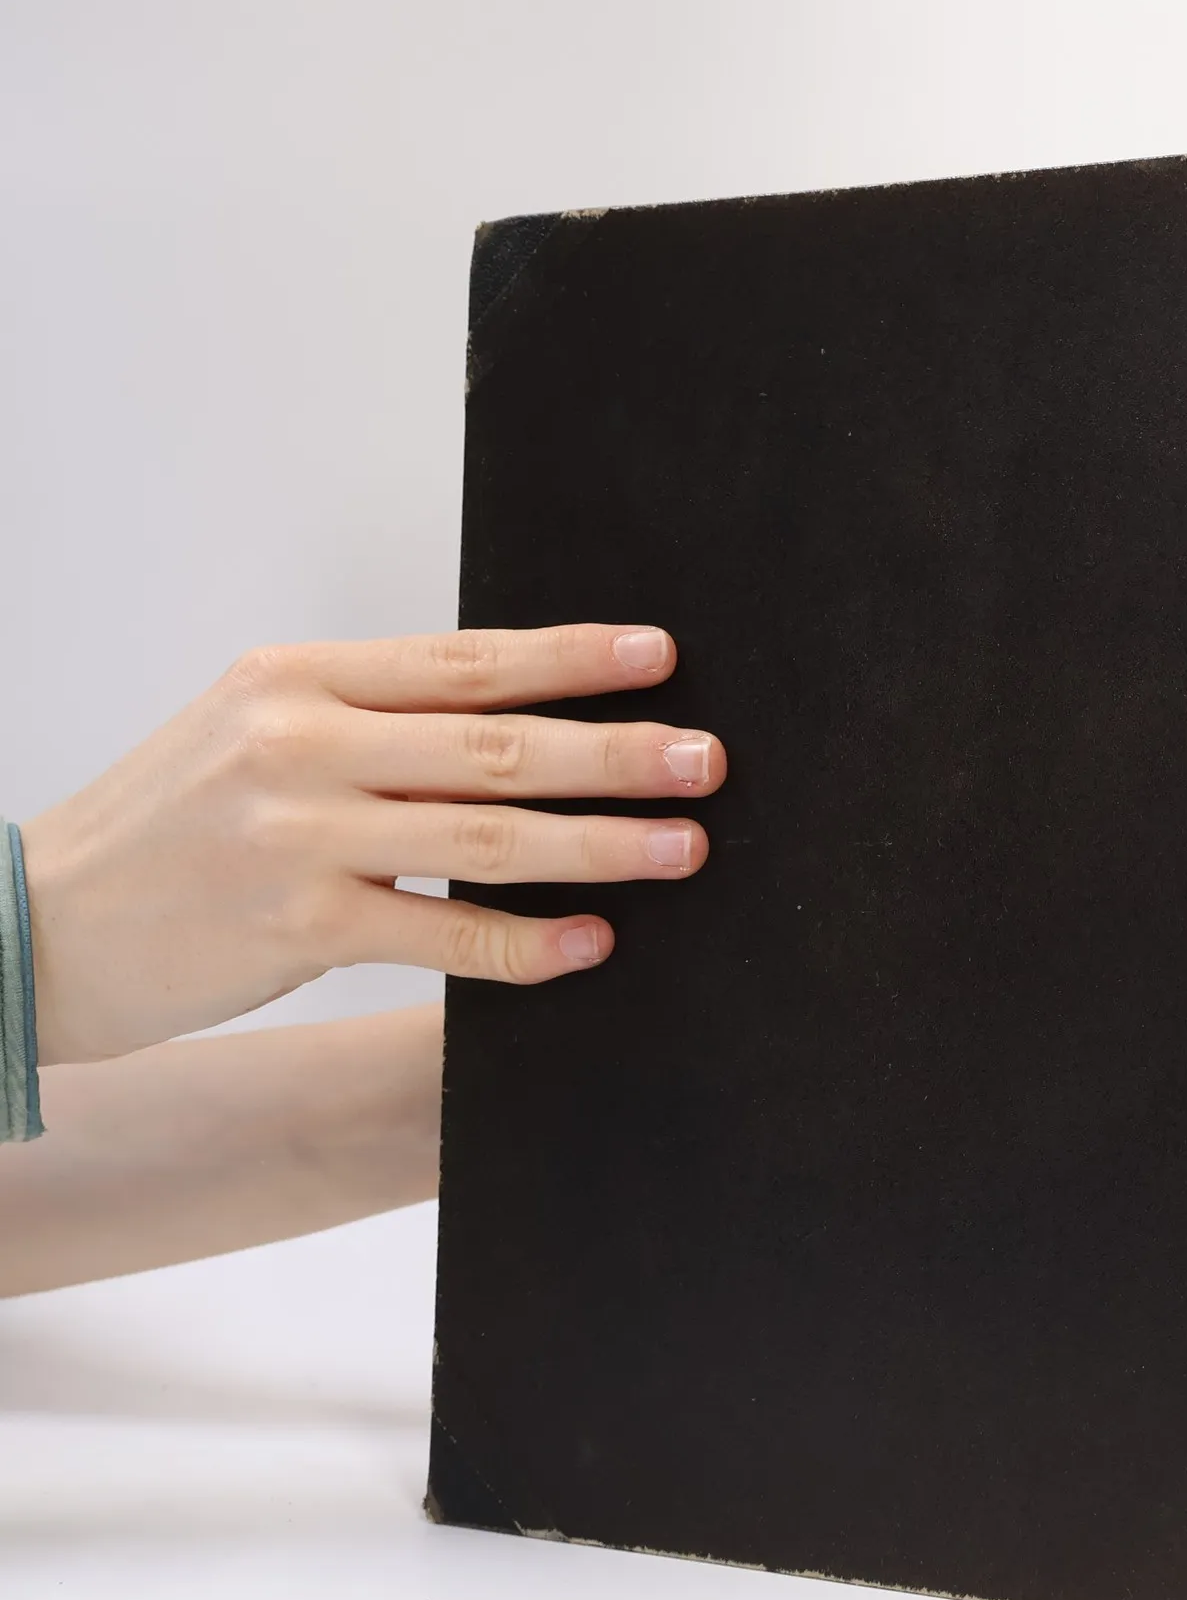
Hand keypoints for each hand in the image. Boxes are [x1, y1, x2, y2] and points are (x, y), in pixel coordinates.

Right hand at [21, 624, 725, 1063]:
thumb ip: (369, 721)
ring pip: (484, 835)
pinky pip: (441, 934)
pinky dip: (524, 942)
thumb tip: (515, 723)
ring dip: (599, 845)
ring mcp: (296, 836)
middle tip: (706, 760)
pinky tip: (590, 943)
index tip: (661, 656)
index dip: (571, 657)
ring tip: (683, 847)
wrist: (42, 924)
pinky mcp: (296, 928)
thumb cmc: (168, 827)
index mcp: (297, 679)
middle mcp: (299, 743)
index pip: (463, 659)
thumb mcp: (254, 732)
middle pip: (494, 742)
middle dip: (614, 752)